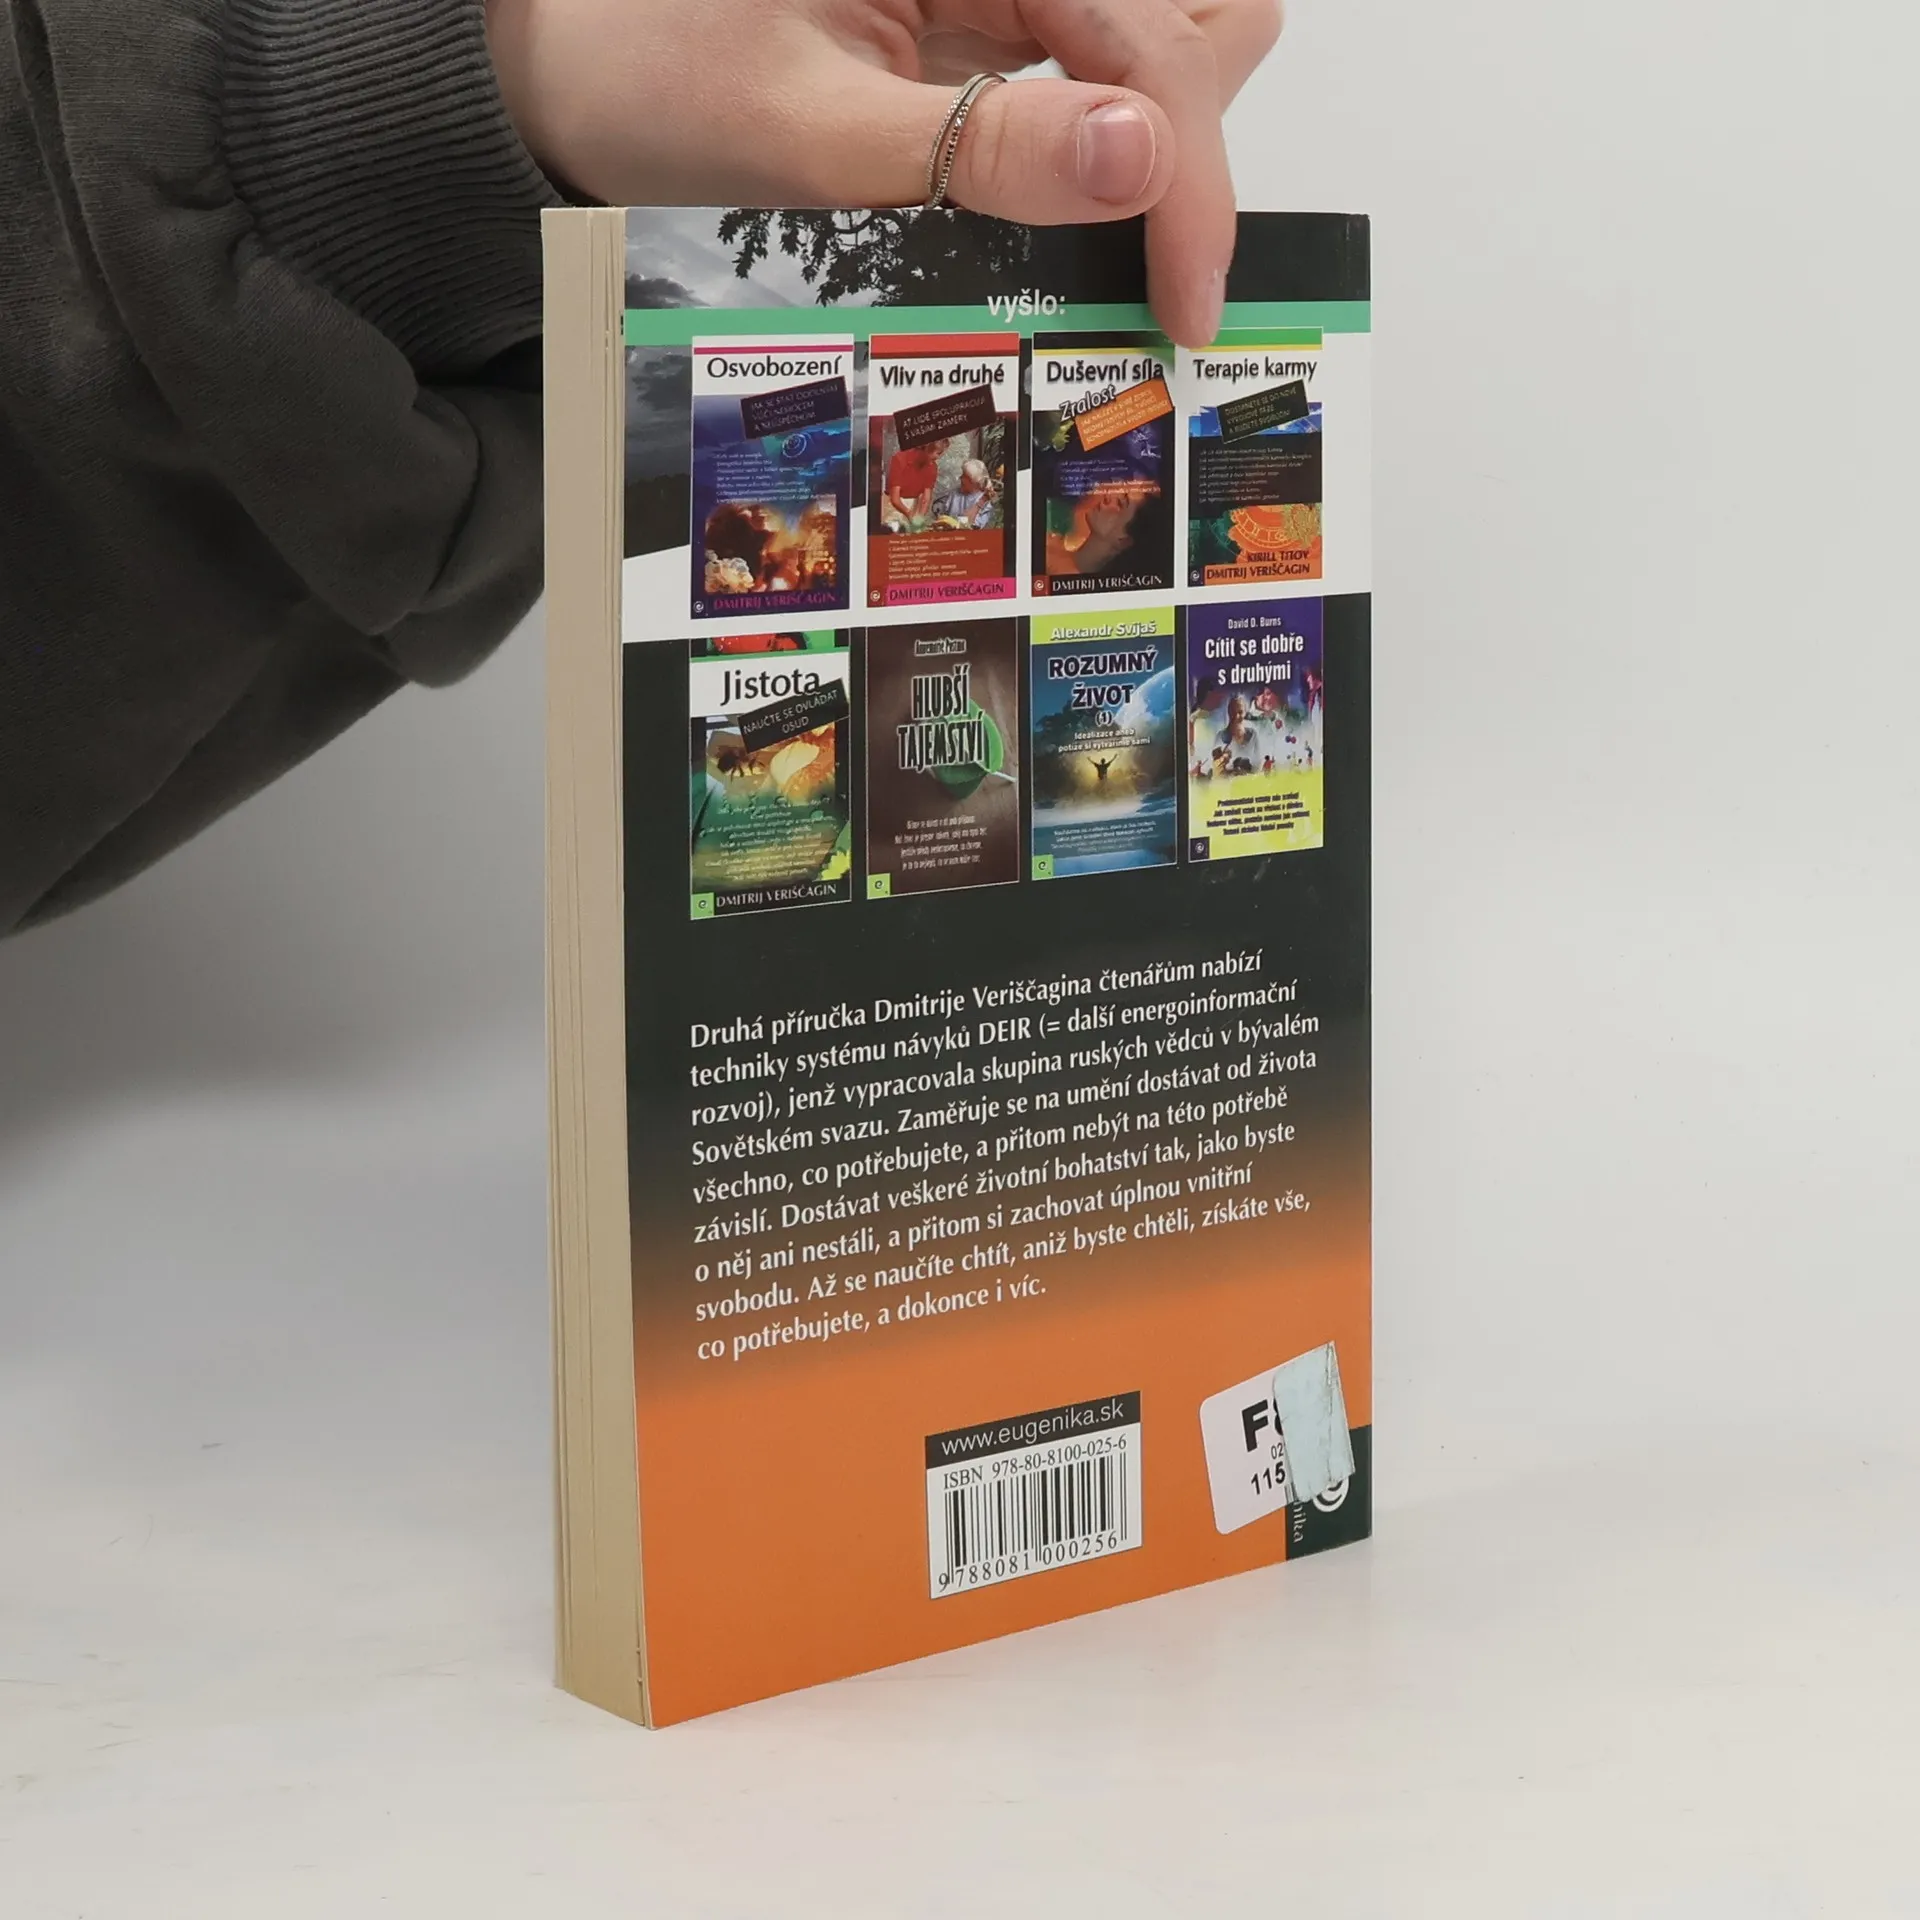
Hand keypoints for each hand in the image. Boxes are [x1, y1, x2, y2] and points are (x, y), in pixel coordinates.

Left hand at [486, 0, 1282, 345]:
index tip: (1186, 297)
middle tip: (1154, 277)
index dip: (1188, 175)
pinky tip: (1080, 204)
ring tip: (1124, 243)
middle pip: (1185, 23)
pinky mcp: (991, 9)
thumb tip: (1138, 161)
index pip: (1151, 40)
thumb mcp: (811, 129)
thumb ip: (979, 148)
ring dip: (1163, 135)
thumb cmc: (658, 76)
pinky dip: (1110, 139)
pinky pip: (1098, 62)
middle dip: (1184, 153)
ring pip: (1163, 34)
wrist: (581, 65)